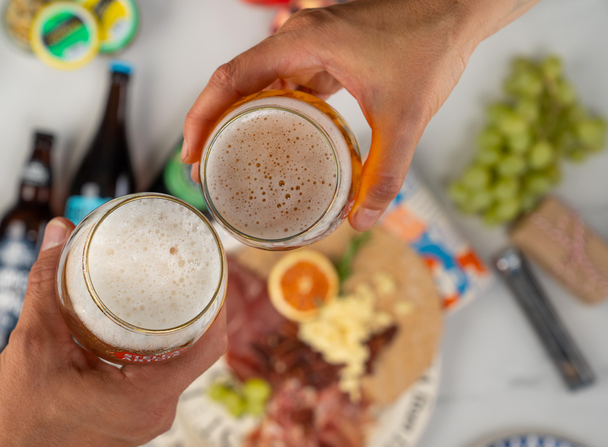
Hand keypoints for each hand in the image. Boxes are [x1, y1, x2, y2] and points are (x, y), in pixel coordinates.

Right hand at [0, 218, 227, 446]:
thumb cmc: (16, 428)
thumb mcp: (31, 346)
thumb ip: (46, 286)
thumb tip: (59, 233)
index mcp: (147, 397)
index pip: (210, 343)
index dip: (219, 300)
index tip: (212, 265)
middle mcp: (156, 411)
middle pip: (195, 349)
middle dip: (192, 304)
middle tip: (180, 264)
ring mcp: (145, 419)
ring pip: (174, 362)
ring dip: (169, 325)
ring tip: (159, 284)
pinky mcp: (129, 420)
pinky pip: (154, 376)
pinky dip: (149, 346)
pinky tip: (132, 322)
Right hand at [182, 0, 538, 230]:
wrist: (459, 8)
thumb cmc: (432, 43)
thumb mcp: (406, 117)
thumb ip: (385, 173)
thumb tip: (362, 220)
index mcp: (303, 43)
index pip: (231, 78)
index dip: (202, 117)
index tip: (192, 154)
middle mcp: (298, 39)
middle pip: (235, 82)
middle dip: (213, 124)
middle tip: (204, 168)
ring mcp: (311, 45)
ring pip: (258, 82)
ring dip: (239, 118)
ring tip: (228, 158)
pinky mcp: (326, 54)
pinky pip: (285, 83)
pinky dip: (271, 111)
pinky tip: (274, 138)